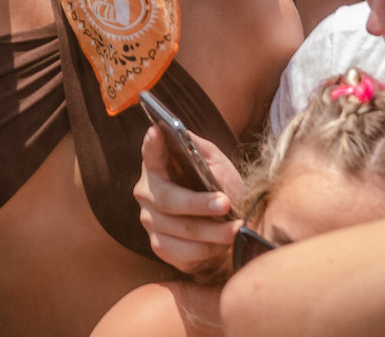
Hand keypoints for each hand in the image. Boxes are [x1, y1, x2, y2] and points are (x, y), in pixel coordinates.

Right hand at [134, 125, 239, 275]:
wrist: (221, 228)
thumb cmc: (217, 188)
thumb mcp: (215, 165)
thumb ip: (202, 154)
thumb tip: (192, 148)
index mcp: (158, 166)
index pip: (151, 153)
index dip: (152, 144)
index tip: (156, 131)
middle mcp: (147, 193)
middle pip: (168, 199)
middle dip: (199, 203)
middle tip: (225, 203)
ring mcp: (151, 222)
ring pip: (181, 229)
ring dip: (212, 231)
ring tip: (236, 228)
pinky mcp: (160, 247)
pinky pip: (184, 252)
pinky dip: (208, 249)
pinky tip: (224, 244)